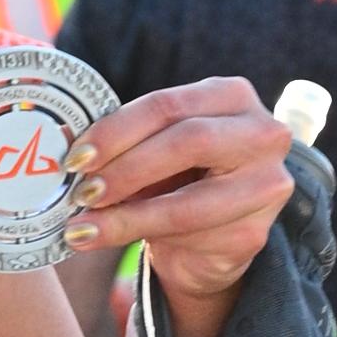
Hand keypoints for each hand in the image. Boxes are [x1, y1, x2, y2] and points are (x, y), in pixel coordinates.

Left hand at [66, 81, 293, 336]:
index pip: (168, 105)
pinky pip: (190, 238)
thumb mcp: (156, 149)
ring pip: (187, 202)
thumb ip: (127, 143)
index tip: (75, 157)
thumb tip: (68, 151)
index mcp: (232, 97)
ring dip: (125, 216)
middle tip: (81, 191)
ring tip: (82, 227)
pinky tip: (107, 239)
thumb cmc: (179, 179)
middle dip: (125, 169)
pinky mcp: (254, 235)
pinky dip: (141, 238)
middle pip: (187, 142)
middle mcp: (263, 134)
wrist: (212, 238)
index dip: (116, 131)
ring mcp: (268, 185)